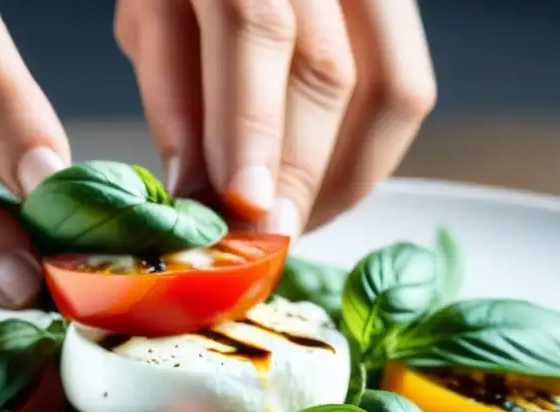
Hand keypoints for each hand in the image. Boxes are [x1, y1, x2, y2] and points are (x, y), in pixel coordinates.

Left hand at [114, 0, 435, 237]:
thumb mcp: (152, 10)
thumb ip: (174, 93)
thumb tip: (200, 192)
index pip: (255, 23)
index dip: (251, 125)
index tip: (242, 208)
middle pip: (331, 68)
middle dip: (299, 174)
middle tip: (266, 240)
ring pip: (393, 88)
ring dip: (343, 178)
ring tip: (294, 223)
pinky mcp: (399, 9)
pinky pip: (408, 89)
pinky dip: (368, 156)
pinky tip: (322, 188)